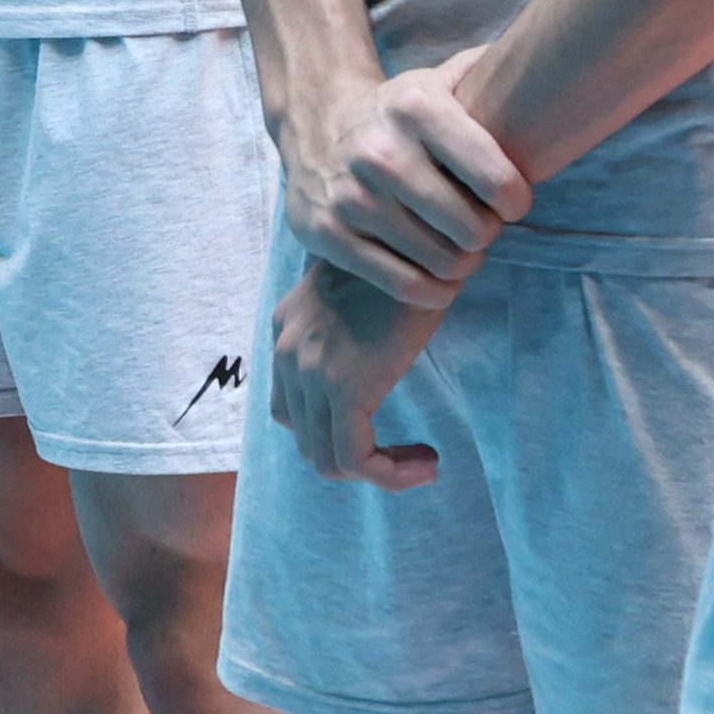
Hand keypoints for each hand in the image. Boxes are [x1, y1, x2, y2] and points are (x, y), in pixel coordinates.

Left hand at [264, 260, 454, 488]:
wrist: (425, 239)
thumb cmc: (410, 257)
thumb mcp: (366, 288)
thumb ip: (353, 324)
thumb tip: (375, 355)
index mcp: (287, 326)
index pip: (292, 405)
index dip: (335, 430)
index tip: (385, 432)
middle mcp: (285, 349)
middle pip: (305, 436)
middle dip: (356, 456)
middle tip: (408, 456)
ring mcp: (309, 370)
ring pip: (328, 458)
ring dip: (378, 472)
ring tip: (423, 462)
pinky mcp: (344, 388)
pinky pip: (356, 459)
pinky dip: (390, 474)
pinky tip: (428, 463)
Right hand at [285, 53, 529, 305]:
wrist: (315, 127)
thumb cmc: (398, 114)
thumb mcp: (435, 80)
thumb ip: (483, 71)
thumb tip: (542, 53)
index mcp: (416, 108)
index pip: (496, 178)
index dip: (517, 201)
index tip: (513, 204)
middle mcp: (380, 151)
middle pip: (472, 228)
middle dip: (488, 235)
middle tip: (483, 229)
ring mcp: (351, 196)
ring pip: (441, 261)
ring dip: (463, 265)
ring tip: (462, 252)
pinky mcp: (328, 235)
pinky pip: (403, 284)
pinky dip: (433, 291)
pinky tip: (440, 279)